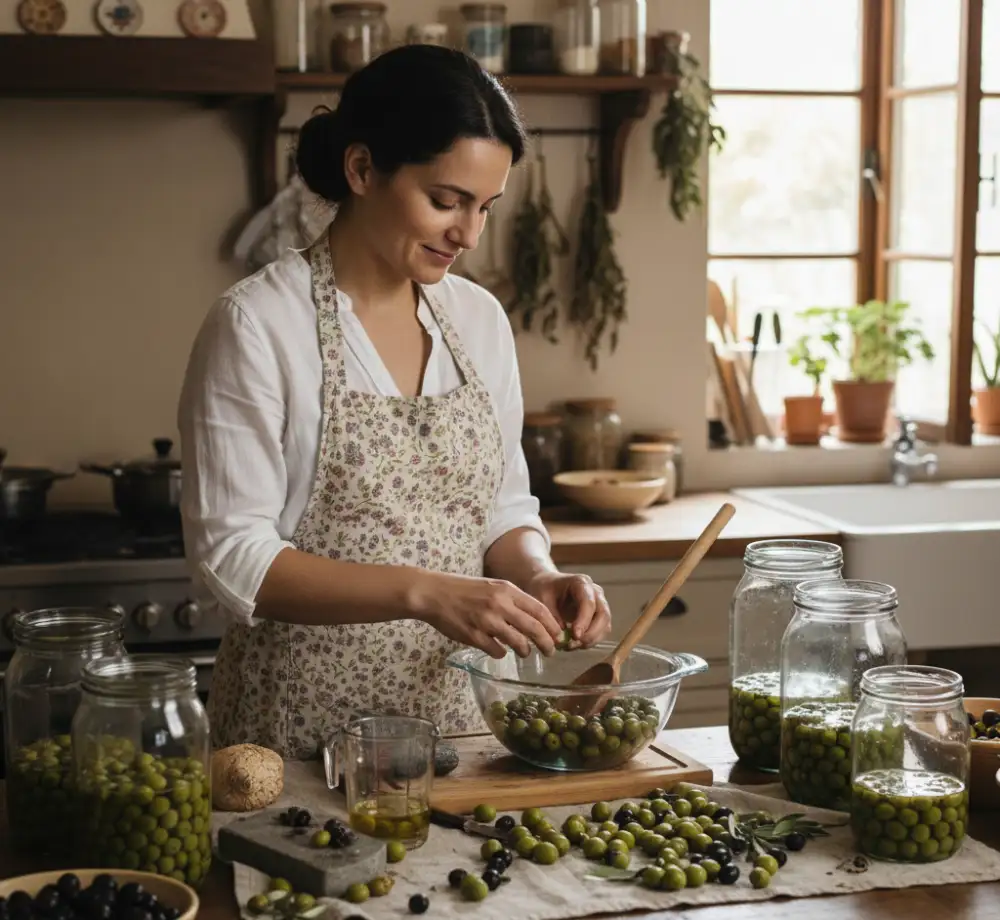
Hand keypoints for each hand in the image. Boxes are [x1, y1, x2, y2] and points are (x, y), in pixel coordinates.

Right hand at [412, 571, 563, 659]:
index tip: (558, 635)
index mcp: (506, 590)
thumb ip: (512, 600)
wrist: (434, 593)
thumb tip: (535, 619)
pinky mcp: (473, 636)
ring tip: (525, 652)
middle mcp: (499, 604)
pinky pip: (497, 650)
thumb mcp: (492, 586)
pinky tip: (500, 650)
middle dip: (547, 643)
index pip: (539, 610)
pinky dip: (502, 653)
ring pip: (518, 642)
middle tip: (551, 652)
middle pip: (534, 628)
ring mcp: (486, 621)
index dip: (552, 626)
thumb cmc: (464, 590)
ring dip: (525, 650)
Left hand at [525, 571, 610, 647]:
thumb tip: (560, 638)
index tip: (575, 635)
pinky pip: (601, 632)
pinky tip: (574, 645)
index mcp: (581, 583)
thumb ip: (551, 617)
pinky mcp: (598, 617)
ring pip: (605, 625)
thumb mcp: (541, 599)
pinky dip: (590, 642)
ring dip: (591, 640)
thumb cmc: (544, 589)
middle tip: (574, 644)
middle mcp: (595, 592)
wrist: (547, 586)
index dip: (584, 620)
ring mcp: (599, 604)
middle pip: (603, 614)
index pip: (589, 602)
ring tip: (571, 646)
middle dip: (591, 633)